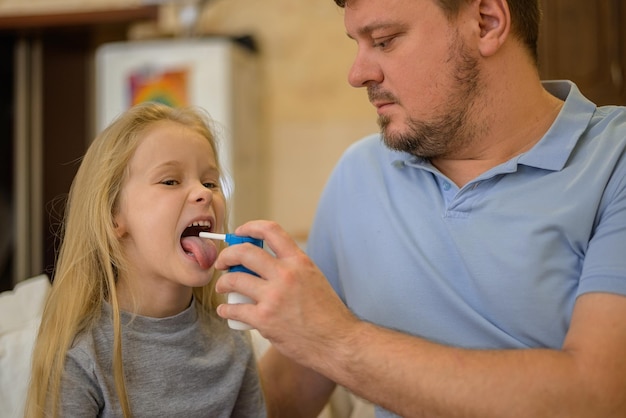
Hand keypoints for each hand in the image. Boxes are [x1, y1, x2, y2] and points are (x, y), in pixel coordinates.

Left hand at [214, 220, 358, 367]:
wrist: (338, 342)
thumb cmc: (328, 314)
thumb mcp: (314, 279)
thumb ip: (292, 268)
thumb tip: (267, 263)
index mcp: (299, 262)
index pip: (271, 230)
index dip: (250, 227)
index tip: (240, 232)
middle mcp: (285, 275)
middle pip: (244, 252)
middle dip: (227, 255)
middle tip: (222, 262)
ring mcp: (273, 297)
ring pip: (234, 280)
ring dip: (223, 282)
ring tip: (223, 286)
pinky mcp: (264, 320)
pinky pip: (234, 310)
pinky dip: (226, 310)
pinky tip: (226, 312)